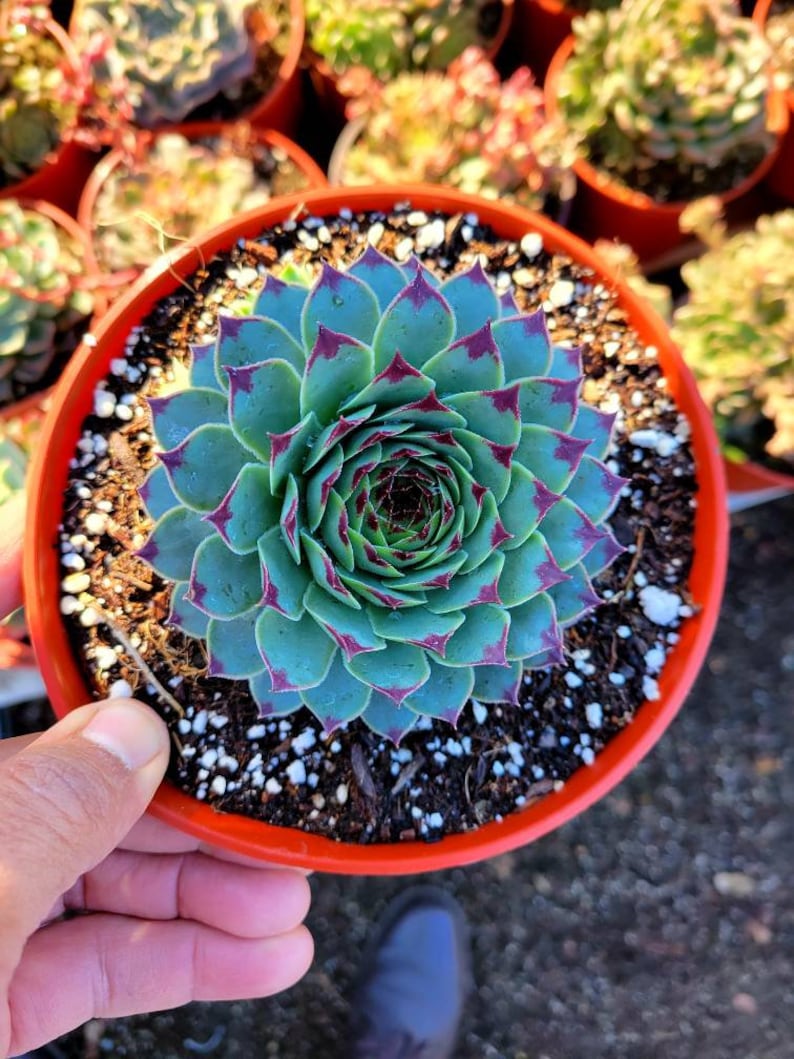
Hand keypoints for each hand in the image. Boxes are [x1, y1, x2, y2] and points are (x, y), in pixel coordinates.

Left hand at [0, 498, 313, 1055]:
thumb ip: (39, 812)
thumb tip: (132, 738)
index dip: (34, 571)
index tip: (127, 549)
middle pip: (64, 760)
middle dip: (177, 781)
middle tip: (264, 786)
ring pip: (89, 864)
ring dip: (197, 881)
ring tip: (287, 890)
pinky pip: (84, 955)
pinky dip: (169, 955)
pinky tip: (253, 952)